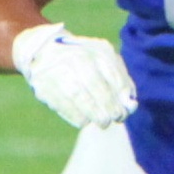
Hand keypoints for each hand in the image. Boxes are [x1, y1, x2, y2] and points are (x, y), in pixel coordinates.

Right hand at [11, 23, 136, 127]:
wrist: (45, 51)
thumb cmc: (85, 59)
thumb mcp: (105, 61)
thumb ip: (121, 80)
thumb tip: (130, 104)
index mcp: (94, 50)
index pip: (111, 74)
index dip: (119, 96)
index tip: (124, 111)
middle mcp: (75, 58)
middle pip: (94, 84)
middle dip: (107, 106)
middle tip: (114, 119)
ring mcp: (57, 70)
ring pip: (77, 95)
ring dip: (93, 113)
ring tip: (102, 123)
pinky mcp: (43, 85)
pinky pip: (61, 104)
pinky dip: (75, 115)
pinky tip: (84, 121)